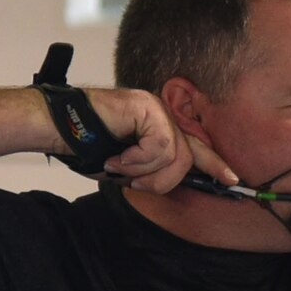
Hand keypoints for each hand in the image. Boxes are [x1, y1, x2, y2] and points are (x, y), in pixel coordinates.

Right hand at [79, 89, 238, 194]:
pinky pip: (159, 146)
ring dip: (143, 171)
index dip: (215, 165)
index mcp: (161, 129)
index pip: (196, 148)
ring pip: (174, 156)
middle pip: (187, 159)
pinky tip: (117, 156)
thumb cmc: (89, 146)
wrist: (58, 128)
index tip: (232, 180)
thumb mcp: (129, 168)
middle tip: (133, 181)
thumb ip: (153, 171)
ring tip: (118, 165)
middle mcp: (163, 116)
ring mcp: (156, 108)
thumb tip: (174, 183)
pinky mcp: (147, 106)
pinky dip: (137, 159)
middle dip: (161, 180)